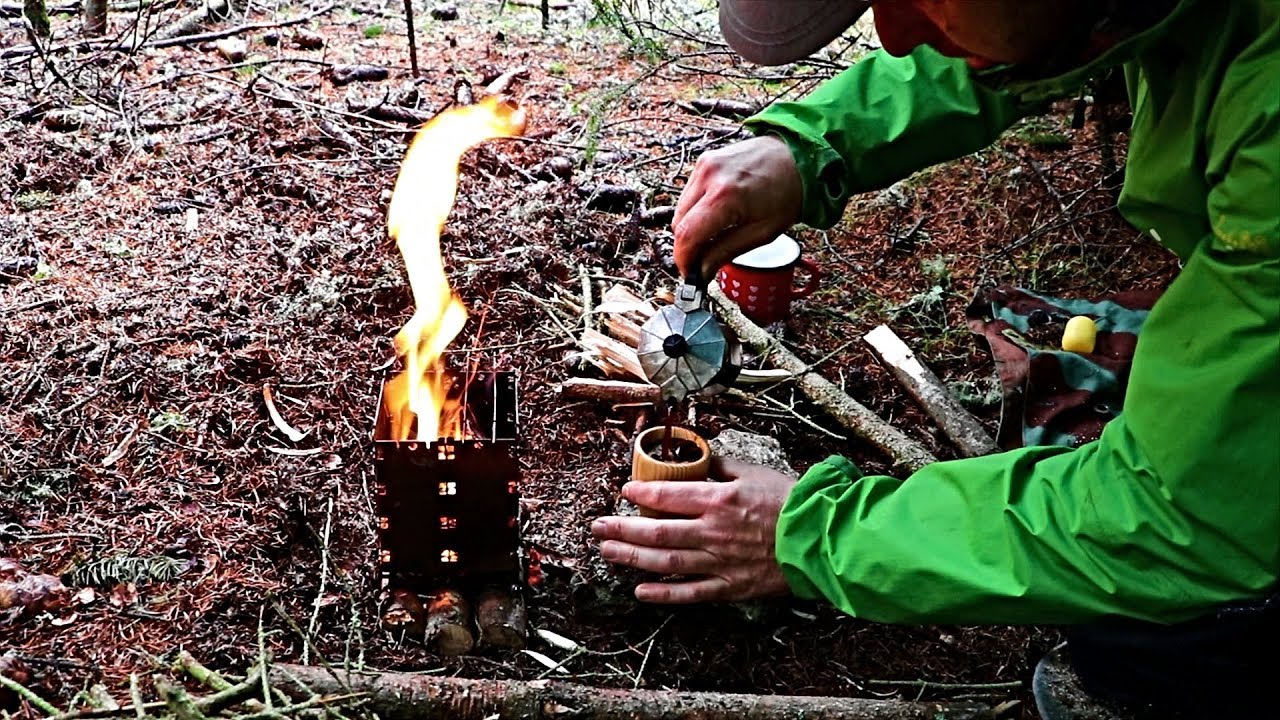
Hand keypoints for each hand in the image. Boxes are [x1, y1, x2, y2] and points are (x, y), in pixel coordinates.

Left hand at [591, 457, 795, 602]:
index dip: (640, 493)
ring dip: (631, 558)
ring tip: (608, 552)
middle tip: (598, 527)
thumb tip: (698, 457)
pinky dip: (663, 594)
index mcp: (717, 500)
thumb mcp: (754, 472)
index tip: (624, 491)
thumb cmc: (791, 503)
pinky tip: (640, 591)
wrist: (822, 540)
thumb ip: (721, 467)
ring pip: (664, 563)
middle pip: (655, 532)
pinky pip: (689, 593)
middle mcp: (711, 532)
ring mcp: (718, 562)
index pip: (667, 495)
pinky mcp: (729, 587)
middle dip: (621, 529)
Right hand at [672, 135, 802, 280]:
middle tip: (701, 259)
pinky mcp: (705, 160)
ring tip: (714, 234)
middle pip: (679, 223)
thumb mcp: (762, 233)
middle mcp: (709, 176)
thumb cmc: (787, 194)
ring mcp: (705, 165)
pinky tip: (716, 214)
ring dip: (691, 226)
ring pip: (681, 209)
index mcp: (725, 196)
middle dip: (687, 245)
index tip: (688, 273)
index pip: (686, 235)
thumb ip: (726, 252)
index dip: (683, 259)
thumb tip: (701, 271)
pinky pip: (689, 193)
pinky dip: (696, 209)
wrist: (798, 157)